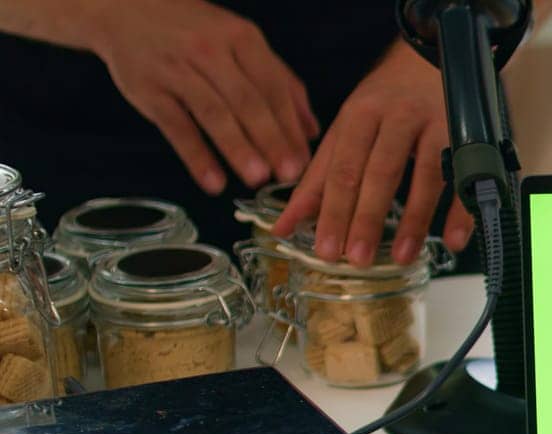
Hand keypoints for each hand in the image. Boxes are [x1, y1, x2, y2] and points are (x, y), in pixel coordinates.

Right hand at [87, 0, 316, 193]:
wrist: (125, 8)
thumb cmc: (195, 31)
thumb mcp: (241, 42)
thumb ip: (280, 82)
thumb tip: (311, 131)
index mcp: (241, 38)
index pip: (273, 86)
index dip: (290, 125)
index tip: (306, 160)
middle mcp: (210, 50)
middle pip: (247, 101)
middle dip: (271, 140)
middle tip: (289, 174)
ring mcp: (177, 69)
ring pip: (213, 113)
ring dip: (237, 148)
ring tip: (258, 178)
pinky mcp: (148, 89)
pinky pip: (176, 126)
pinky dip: (196, 156)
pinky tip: (213, 182)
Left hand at [273, 44, 472, 266]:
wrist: (429, 58)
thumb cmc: (384, 102)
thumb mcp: (346, 129)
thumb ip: (318, 177)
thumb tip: (285, 224)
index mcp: (359, 116)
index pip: (342, 169)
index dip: (332, 210)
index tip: (325, 247)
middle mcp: (396, 118)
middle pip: (379, 172)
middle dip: (366, 217)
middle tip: (356, 258)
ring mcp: (435, 126)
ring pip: (425, 176)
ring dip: (413, 220)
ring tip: (400, 257)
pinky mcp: (467, 136)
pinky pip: (466, 177)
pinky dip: (461, 210)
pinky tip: (453, 240)